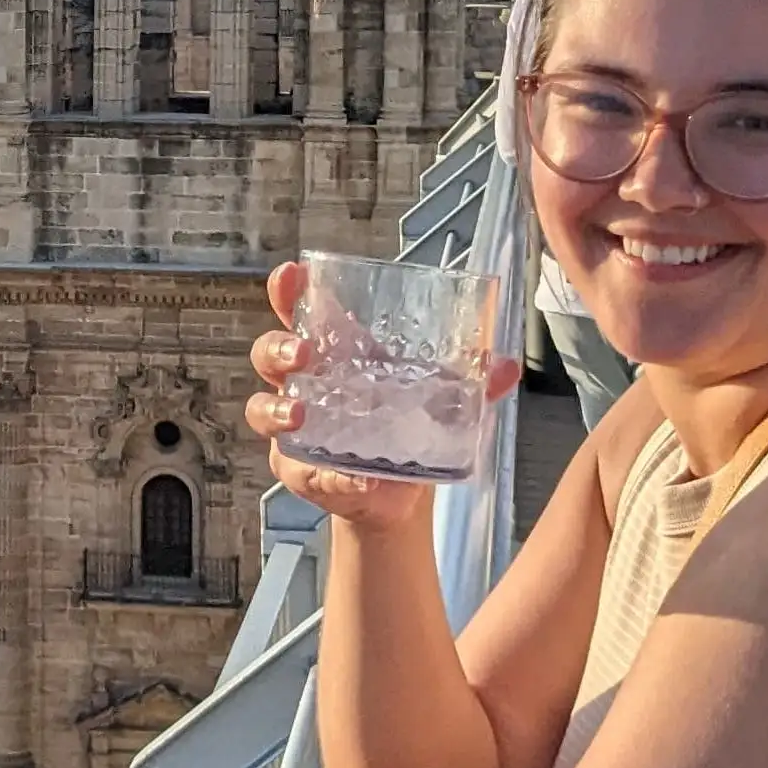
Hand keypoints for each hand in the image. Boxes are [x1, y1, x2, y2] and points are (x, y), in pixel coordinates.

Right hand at [248, 264, 513, 528]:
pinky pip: (299, 471)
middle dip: (278, 348)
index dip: (288, 291)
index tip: (291, 275)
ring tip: (301, 414)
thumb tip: (505, 367)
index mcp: (334, 354)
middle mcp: (304, 385)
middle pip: (268, 354)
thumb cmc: (404, 426)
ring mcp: (294, 429)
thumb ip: (469, 383)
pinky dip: (324, 475)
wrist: (396, 492)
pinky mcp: (300, 471)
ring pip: (262, 409)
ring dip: (277, 409)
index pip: (300, 311)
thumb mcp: (437, 399)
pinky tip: (349, 478)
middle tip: (302, 353)